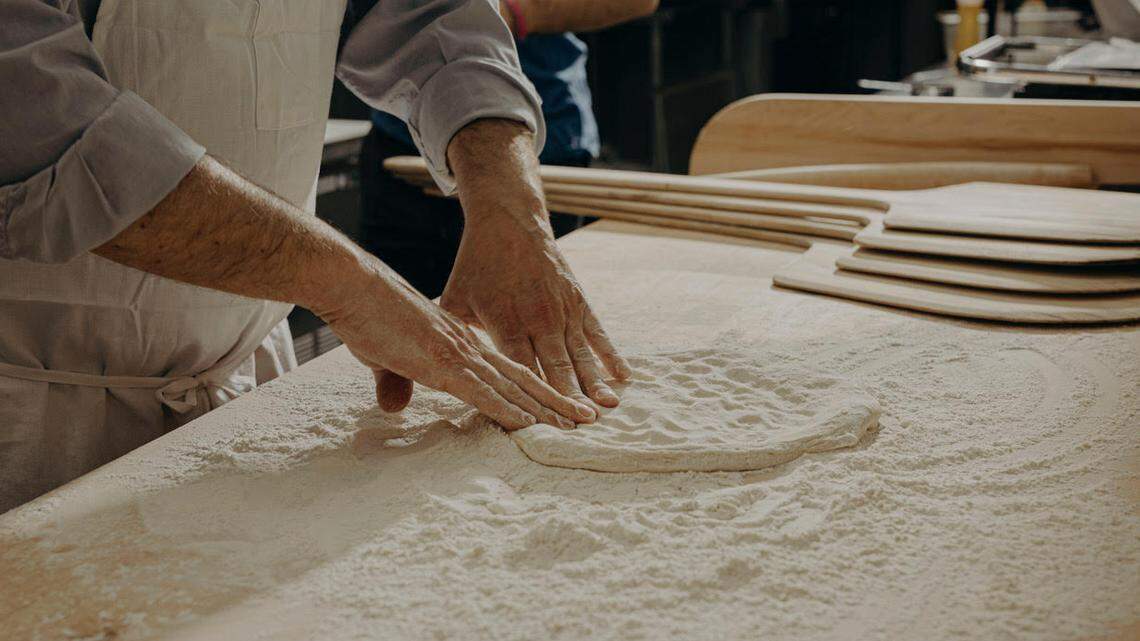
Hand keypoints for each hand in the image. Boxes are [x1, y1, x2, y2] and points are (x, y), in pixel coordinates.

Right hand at [315, 257, 595, 429]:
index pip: (509, 369)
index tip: (562, 403)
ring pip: (512, 387)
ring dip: (544, 408)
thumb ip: (397, 380)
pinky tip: (527, 424)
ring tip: (574, 425)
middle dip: (556, 401)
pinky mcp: (441, 362)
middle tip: (587, 418)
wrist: (354, 286)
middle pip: (523, 378)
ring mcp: (458, 354)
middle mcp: (469, 347)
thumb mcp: (386, 354)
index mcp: (462, 342)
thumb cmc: (368, 316)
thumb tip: (393, 408)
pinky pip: (481, 391)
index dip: (537, 388)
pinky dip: (506, 409)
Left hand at [442, 119, 630, 412]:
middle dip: (568, 399)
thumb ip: (448, 336)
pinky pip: (597, 333)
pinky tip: (623, 376)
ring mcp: (560, 310)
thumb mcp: (453, 299)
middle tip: (583, 428)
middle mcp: (536, 319)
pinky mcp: (577, 300)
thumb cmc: (475, 266)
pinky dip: (610, 355)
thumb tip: (419, 366)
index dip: (529, 399)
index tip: (539, 427)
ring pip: (580, 354)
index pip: (518, 370)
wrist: (509, 221)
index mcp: (503, 324)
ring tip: (607, 408)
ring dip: (594, 382)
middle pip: (555, 367)